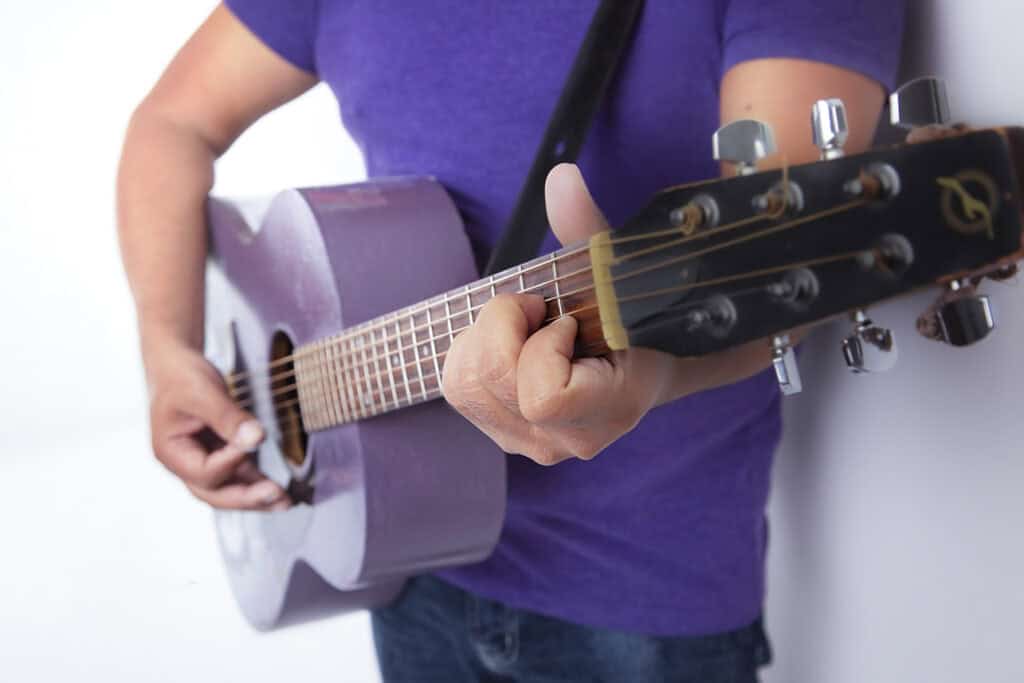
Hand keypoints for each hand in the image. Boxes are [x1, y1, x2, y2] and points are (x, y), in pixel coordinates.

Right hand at [145, 342, 289, 509]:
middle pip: (215, 493)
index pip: (204, 471)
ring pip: (228, 490)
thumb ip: (228, 417)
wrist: (177, 369)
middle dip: (247, 498)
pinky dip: (257, 483)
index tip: (254, 441)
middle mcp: (185, 465)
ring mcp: (201, 463)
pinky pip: (239, 476)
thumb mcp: (203, 393)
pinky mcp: (219, 457)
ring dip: (257, 497)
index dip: (231, 462)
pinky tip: (280, 490)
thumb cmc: (182, 379)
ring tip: (286, 502)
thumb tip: (256, 438)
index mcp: (171, 452)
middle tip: (278, 496)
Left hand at [441, 164, 674, 465]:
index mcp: (608, 409)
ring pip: (463, 383)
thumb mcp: (620, 270)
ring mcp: (531, 443)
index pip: (542, 397)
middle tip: (539, 309)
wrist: (648, 362)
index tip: (566, 321)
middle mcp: (565, 441)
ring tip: (527, 326)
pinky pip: (456, 387)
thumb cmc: (637, 313)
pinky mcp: (503, 432)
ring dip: (484, 337)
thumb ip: (588, 230)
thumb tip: (560, 178)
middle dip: (504, 326)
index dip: (541, 346)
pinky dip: (472, 350)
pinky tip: (511, 342)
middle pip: (491, 379)